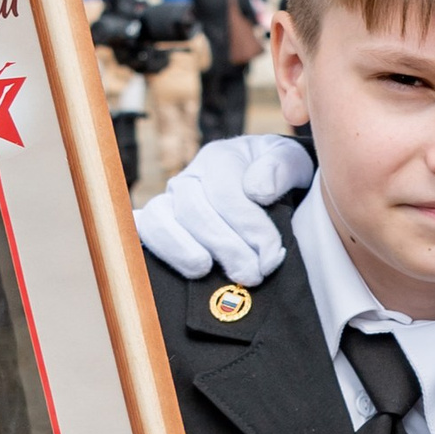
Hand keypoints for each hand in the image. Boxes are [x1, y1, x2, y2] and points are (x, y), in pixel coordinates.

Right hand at [134, 131, 314, 280]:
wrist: (265, 190)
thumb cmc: (277, 177)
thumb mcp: (292, 163)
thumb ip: (281, 167)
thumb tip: (258, 190)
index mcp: (220, 158)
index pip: (227, 194)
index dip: (250, 228)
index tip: (272, 256)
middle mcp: (189, 178)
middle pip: (195, 212)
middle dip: (227, 248)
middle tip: (253, 275)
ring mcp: (169, 202)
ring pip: (160, 221)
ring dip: (186, 252)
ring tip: (211, 273)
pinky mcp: (158, 226)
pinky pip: (142, 233)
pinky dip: (159, 251)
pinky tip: (188, 271)